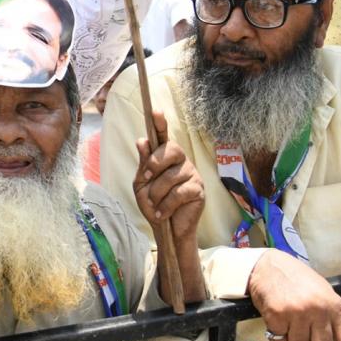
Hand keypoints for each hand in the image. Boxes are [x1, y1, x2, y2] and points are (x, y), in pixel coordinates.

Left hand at [133, 110, 203, 240]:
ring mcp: (192, 174)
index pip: (163, 136)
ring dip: (156, 194)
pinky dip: (165, 206)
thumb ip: (143, 164)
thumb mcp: (142, 184)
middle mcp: (180, 161)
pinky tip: (162, 214)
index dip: (160, 123)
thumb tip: (142, 141)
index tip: (155, 111)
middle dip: (154, 164)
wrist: (165, 229)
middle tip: (145, 178)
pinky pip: (178, 193)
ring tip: (154, 205)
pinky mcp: (198, 189)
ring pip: (171, 177)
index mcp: (165, 157)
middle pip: (171, 150)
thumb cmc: (153, 204)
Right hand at [247, 250, 340, 340]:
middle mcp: (318, 310)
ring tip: (287, 326)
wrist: (268, 265)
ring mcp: (297, 312)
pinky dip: (275, 333)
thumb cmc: (296, 280)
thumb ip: (337, 320)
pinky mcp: (277, 314)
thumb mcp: (323, 295)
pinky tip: (275, 318)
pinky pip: (278, 338)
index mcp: (334, 305)